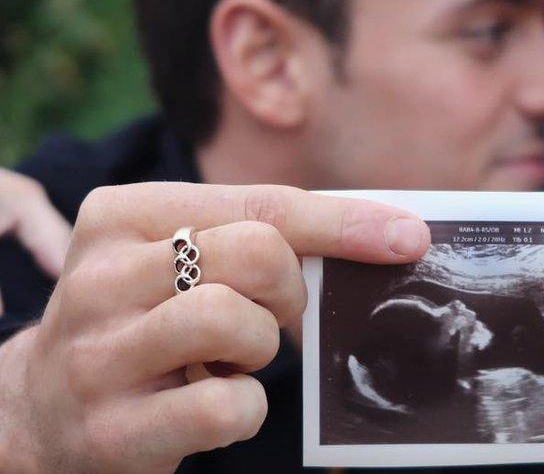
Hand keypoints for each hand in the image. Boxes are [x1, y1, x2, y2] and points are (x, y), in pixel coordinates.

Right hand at [0, 183, 429, 471]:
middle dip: (292, 293)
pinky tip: (215, 402)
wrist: (46, 410)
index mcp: (123, 215)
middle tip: (277, 317)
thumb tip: (381, 235)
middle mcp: (99, 277)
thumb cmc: (145, 320)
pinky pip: (226, 406)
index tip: (409, 237)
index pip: (260, 205)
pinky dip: (245, 409)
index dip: (344, 222)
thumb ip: (255, 238)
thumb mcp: (181, 260)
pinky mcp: (111, 428)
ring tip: (232, 359)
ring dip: (260, 348)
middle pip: (256, 255)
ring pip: (233, 321)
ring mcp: (97, 354)